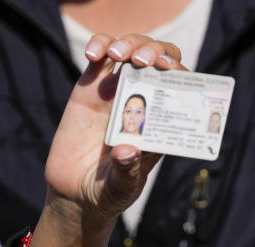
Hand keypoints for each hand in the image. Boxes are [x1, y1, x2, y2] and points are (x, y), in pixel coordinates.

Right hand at [43, 34, 186, 229]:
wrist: (75, 193)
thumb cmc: (109, 192)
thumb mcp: (121, 187)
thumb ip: (127, 172)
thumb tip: (128, 151)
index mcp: (160, 123)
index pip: (179, 88)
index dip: (178, 74)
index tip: (169, 71)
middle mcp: (143, 103)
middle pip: (159, 62)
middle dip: (157, 51)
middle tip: (145, 61)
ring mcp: (117, 92)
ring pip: (131, 51)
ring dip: (130, 44)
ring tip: (119, 54)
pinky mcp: (90, 88)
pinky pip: (99, 56)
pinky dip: (99, 45)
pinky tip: (94, 54)